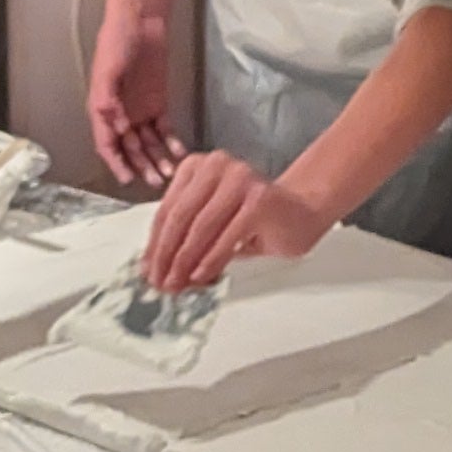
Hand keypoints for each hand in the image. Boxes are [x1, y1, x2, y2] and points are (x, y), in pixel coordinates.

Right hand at [87, 2, 186, 187]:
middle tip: (155, 182)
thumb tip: (116, 125)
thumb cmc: (117, 40)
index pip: (107, 143)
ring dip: (156, 158)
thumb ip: (108, 97)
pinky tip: (179, 153)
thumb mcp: (108, 67)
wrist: (140, 19)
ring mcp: (139, 108)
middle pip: (129, 148)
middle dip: (141, 166)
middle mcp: (120, 113)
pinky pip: (163, 128)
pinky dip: (171, 142)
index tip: (127, 178)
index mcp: (102, 108)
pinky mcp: (157, 101)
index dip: (116, 163)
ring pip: (147, 142)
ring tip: (169, 174)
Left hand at [143, 150, 331, 291]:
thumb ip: (186, 234)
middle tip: (160, 282)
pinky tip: (201, 277)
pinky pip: (226, 237)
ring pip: (201, 227)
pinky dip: (211, 260)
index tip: (147, 270)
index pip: (168, 208)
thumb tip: (158, 267)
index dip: (155, 243)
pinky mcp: (259, 200)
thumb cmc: (254, 218)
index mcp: (198, 166)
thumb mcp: (213, 221)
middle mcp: (217, 166)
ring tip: (177, 284)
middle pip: (180, 216)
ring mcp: (240, 180)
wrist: (303, 212)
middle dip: (166, 255)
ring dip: (185, 261)